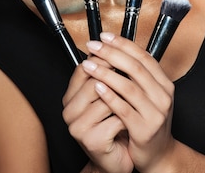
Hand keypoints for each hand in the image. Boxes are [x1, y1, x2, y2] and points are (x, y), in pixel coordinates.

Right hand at [62, 54, 133, 172]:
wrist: (120, 158)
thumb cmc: (116, 126)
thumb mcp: (109, 97)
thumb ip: (107, 76)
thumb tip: (116, 46)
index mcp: (71, 97)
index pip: (82, 69)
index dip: (103, 59)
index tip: (121, 52)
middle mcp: (69, 111)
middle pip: (94, 81)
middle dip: (117, 78)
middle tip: (135, 79)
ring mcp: (78, 127)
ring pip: (106, 100)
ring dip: (126, 100)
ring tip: (135, 104)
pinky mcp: (91, 141)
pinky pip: (116, 119)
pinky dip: (128, 118)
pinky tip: (132, 122)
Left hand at [82, 32, 176, 172]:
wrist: (158, 155)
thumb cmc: (148, 122)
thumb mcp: (149, 95)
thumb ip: (137, 76)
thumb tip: (116, 50)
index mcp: (164, 84)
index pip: (144, 57)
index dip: (123, 44)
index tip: (105, 36)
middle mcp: (164, 96)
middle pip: (136, 68)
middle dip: (112, 54)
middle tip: (93, 46)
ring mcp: (156, 113)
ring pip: (129, 87)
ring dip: (106, 73)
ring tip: (89, 64)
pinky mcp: (144, 129)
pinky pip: (123, 109)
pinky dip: (109, 96)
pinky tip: (96, 87)